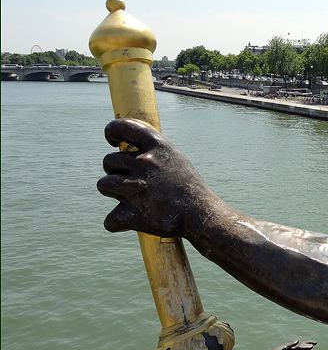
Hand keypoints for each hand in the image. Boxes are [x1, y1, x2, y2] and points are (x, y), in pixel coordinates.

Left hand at [97, 118, 215, 237]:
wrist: (201, 214)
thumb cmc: (189, 186)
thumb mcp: (175, 158)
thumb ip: (151, 149)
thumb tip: (125, 144)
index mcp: (157, 145)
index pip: (120, 127)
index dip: (111, 132)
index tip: (113, 141)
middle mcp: (145, 162)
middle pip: (108, 161)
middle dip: (115, 171)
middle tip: (132, 181)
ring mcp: (136, 187)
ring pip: (103, 185)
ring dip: (113, 192)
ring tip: (131, 198)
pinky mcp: (132, 213)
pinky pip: (110, 219)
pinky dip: (118, 222)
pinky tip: (133, 220)